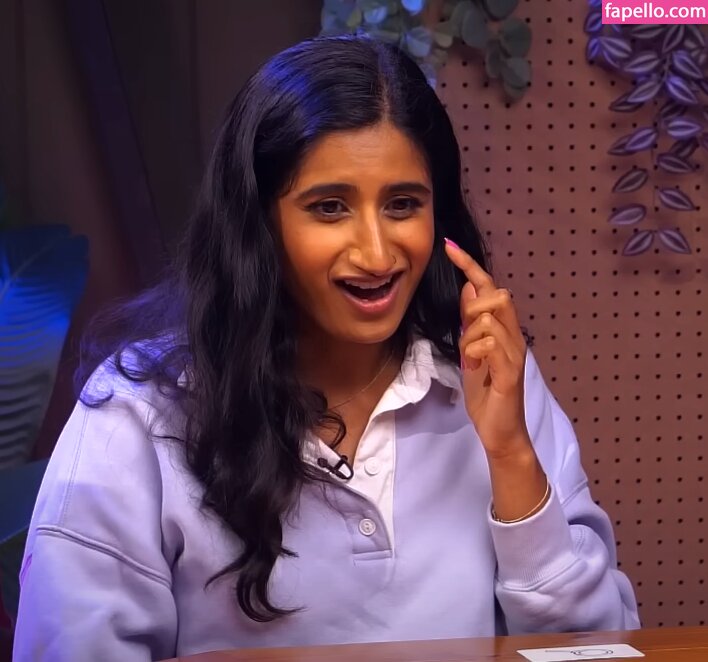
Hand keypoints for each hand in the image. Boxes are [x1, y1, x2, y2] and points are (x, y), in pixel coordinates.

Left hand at [444, 238, 529, 458]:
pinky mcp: (511, 372)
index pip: (490, 288)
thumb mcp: (471, 351)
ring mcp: (515, 353)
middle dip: (473, 308)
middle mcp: (514, 336)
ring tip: (471, 360)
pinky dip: (475, 353)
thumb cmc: (486, 393)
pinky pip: (490, 345)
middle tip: (465, 336)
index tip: (448, 245)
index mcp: (504, 330)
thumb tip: (470, 288)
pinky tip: (476, 368)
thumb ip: (471, 321)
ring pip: (489, 319)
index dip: (470, 265)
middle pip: (498, 295)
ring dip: (469, 338)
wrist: (500, 431)